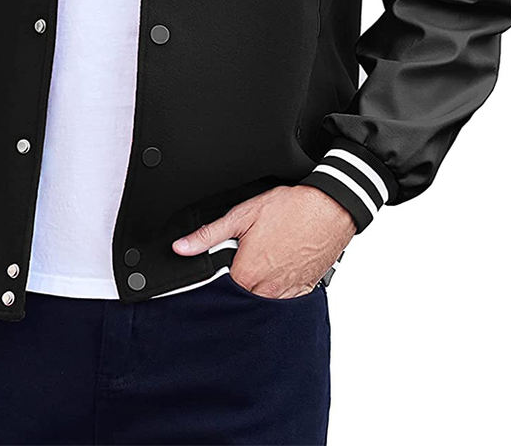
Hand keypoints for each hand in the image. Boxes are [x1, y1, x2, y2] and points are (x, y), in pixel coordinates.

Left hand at [173, 185, 354, 297]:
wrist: (330, 209)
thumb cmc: (290, 209)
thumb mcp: (242, 215)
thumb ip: (208, 234)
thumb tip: (181, 248)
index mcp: (247, 273)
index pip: (220, 291)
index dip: (216, 279)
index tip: (220, 266)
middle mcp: (267, 289)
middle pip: (241, 298)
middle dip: (237, 284)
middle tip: (243, 259)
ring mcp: (287, 293)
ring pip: (262, 301)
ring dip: (257, 287)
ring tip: (262, 261)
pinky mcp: (304, 290)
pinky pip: (284, 299)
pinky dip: (277, 289)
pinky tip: (278, 268)